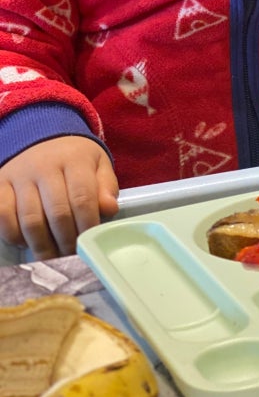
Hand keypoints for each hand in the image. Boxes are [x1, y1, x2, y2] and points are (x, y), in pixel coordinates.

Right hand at [0, 136, 118, 259]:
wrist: (42, 140)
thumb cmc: (75, 159)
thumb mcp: (98, 165)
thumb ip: (106, 187)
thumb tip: (109, 209)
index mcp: (74, 159)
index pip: (83, 198)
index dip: (87, 226)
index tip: (89, 244)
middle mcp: (44, 165)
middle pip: (57, 213)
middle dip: (66, 241)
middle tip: (72, 256)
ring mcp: (19, 175)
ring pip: (30, 220)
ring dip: (43, 245)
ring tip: (53, 256)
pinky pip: (3, 216)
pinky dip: (14, 236)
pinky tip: (27, 242)